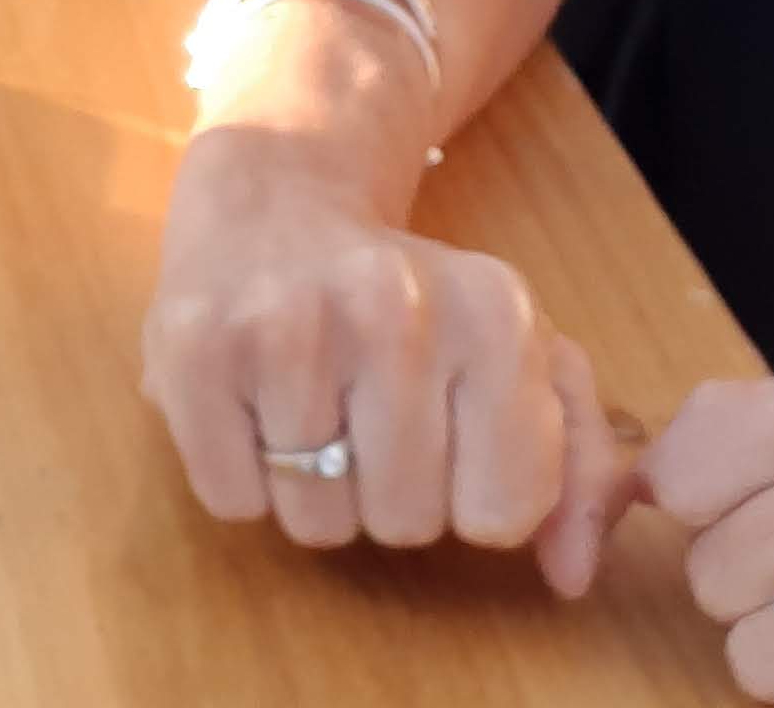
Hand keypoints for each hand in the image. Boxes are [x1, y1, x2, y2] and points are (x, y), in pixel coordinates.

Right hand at [145, 133, 631, 601]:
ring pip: (318, 523)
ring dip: (309, 489)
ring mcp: (289, 325)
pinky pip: (234, 500)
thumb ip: (578, 464)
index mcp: (495, 315)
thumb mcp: (520, 355)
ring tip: (306, 405)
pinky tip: (249, 402)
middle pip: (406, 525)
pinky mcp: (195, 347)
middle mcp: (396, 310)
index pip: (503, 515)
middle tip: (363, 414)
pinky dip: (239, 474)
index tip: (444, 432)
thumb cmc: (409, 298)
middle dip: (386, 491)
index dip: (470, 495)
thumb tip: (572, 576)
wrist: (272, 197)